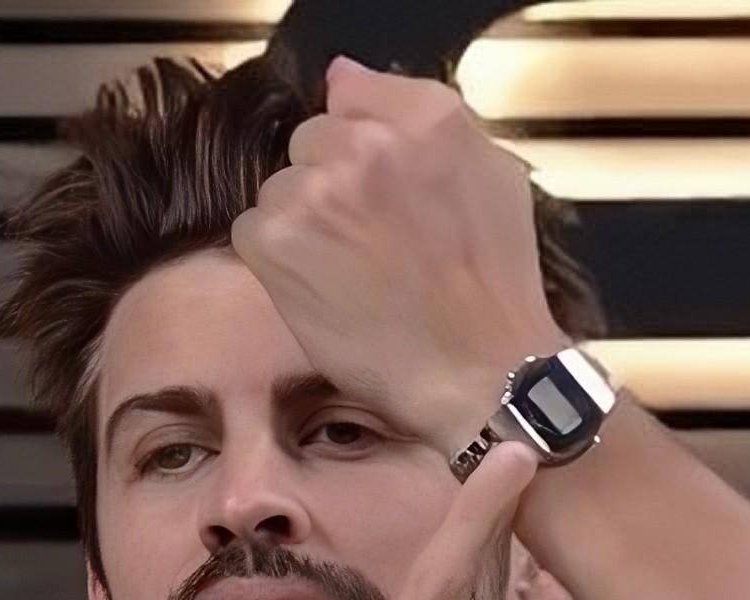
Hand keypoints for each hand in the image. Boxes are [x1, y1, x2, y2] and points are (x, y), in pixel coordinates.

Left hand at [230, 54, 571, 460]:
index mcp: (428, 118)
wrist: (478, 371)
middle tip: (374, 240)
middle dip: (333, 183)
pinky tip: (325, 290)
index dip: (362, 144)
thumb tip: (342, 78)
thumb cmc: (494, 284)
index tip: (381, 188)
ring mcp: (316, 191)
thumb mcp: (492, 175)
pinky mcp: (276, 241)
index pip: (351, 93)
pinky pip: (254, 230)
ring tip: (354, 272)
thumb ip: (420, 113)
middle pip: (312, 140)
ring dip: (305, 223)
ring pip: (282, 187)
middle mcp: (367, 144)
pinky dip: (279, 260)